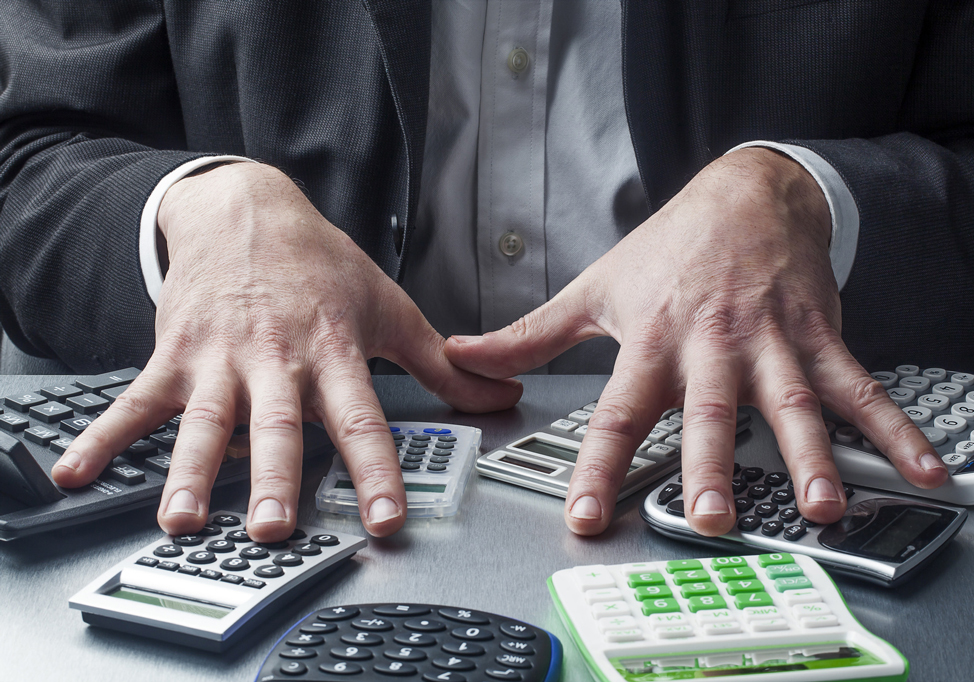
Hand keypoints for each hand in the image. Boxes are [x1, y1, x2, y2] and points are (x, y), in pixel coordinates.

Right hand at [51, 162, 521, 539]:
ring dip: (191, 471)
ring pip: (205, 420)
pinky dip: (103, 436)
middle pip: (279, 425)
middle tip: (272, 526)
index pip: (362, 419)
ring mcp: (220, 357)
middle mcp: (277, 358)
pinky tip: (75, 470)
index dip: (376, 471)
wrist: (247, 210)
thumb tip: (502, 396)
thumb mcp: (388, 307)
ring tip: (182, 518)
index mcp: (334, 350)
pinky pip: (135, 400)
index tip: (386, 518)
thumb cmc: (321, 267)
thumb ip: (443, 363)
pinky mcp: (174, 354)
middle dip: (275, 477)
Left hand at [445, 147, 946, 535]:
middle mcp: (711, 345)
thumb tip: (463, 356)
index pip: (617, 411)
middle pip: (709, 412)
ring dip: (810, 455)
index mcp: (653, 340)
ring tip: (822, 504)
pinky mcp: (819, 334)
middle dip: (711, 467)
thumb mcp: (593, 289)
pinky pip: (859, 385)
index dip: (597, 464)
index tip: (584, 514)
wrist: (746, 193)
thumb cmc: (668, 251)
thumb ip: (529, 334)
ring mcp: (771, 340)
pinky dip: (893, 427)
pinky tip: (920, 468)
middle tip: (711, 519)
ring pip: (792, 402)